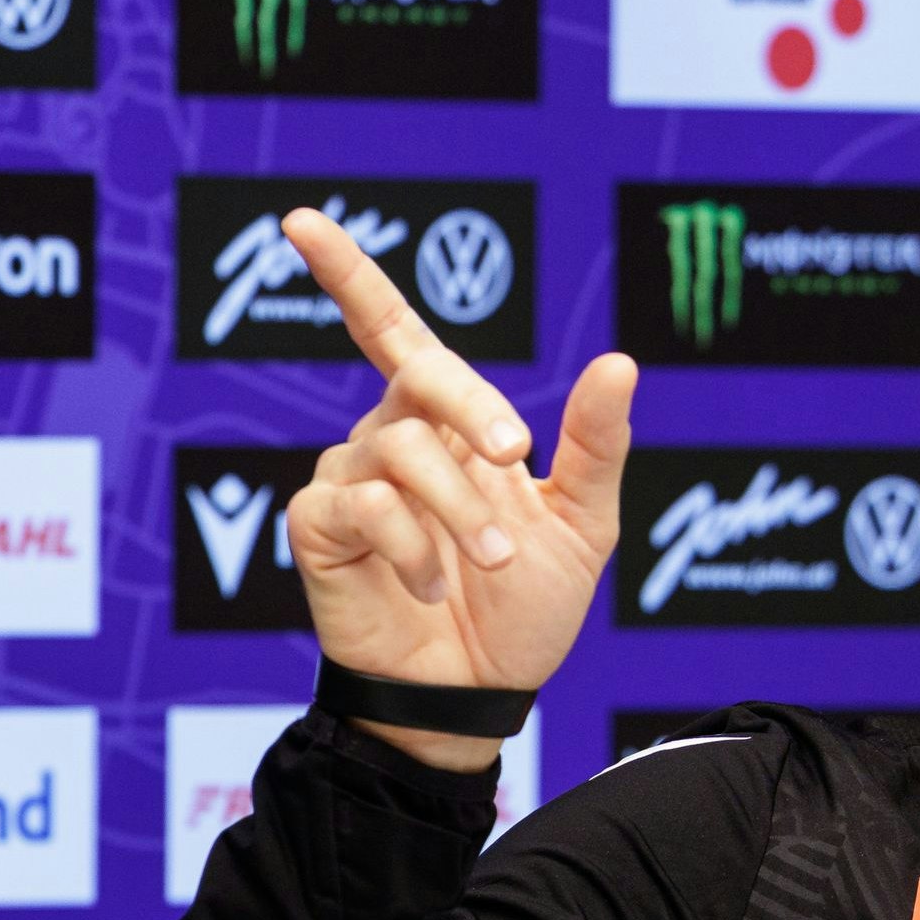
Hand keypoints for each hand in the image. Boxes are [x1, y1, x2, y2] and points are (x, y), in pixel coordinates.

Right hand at [281, 207, 634, 772]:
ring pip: (401, 448)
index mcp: (443, 421)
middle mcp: (387, 438)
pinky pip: (363, 505)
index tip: (300, 221)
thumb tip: (619, 360)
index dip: (346, 273)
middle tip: (517, 458)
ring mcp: (348, 482)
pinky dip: (413, 546)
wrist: (479, 699)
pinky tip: (434, 588)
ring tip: (486, 566)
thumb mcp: (582, 527)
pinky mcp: (319, 531)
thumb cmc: (523, 616)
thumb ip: (594, 446)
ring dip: (459, 508)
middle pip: (416, 379)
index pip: (389, 329)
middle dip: (472, 410)